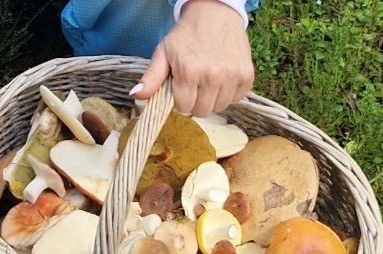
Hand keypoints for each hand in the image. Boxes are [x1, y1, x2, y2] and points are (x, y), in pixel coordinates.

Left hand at [130, 0, 254, 116]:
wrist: (215, 14)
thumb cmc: (186, 35)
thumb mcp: (163, 53)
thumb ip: (150, 78)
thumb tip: (135, 95)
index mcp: (189, 72)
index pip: (184, 107)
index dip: (180, 101)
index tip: (180, 90)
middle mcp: (213, 76)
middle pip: (202, 111)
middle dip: (195, 103)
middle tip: (193, 87)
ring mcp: (232, 76)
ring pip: (219, 107)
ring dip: (211, 99)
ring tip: (206, 82)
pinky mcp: (247, 75)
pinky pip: (236, 99)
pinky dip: (228, 94)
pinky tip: (221, 80)